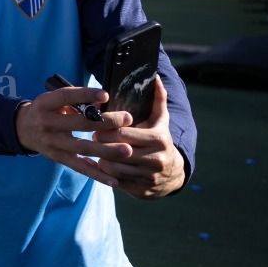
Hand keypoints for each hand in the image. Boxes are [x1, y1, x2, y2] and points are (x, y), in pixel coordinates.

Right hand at [14, 85, 134, 188]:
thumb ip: (74, 101)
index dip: (85, 95)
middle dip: (105, 122)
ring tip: (127, 150)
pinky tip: (114, 180)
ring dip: (106, 150)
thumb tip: (103, 103)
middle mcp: (47, 123)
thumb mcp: (53, 100)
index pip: (65, 97)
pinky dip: (97, 175)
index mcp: (45, 104)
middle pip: (79, 124)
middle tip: (128, 119)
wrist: (22, 129)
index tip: (106, 95)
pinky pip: (80, 168)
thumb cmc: (46, 110)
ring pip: (82, 148)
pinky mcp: (58, 158)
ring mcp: (52, 143)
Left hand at [92, 77, 186, 198]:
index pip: (122, 133)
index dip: (106, 129)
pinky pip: (115, 181)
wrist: (174, 173)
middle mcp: (155, 159)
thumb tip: (155, 76)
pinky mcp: (141, 190)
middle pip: (116, 150)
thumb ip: (158, 98)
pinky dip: (106, 173)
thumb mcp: (160, 120)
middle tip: (94, 137)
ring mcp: (149, 177)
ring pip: (114, 167)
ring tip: (96, 150)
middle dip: (101, 143)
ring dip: (101, 158)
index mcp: (158, 139)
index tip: (98, 127)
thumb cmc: (160, 140)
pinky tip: (101, 164)